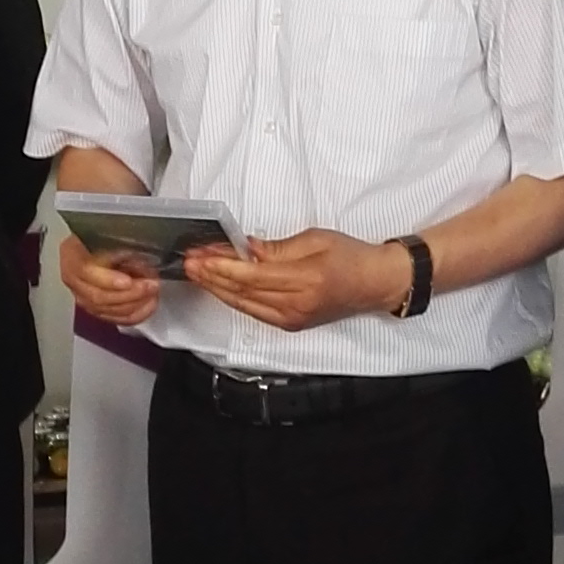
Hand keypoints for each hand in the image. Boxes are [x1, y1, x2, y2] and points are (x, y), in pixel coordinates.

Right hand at [59, 234, 162, 325]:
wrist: (97, 246)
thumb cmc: (103, 237)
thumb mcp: (111, 235)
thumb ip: (121, 247)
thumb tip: (139, 260)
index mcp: (72, 255)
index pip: (85, 272)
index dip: (108, 279)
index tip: (129, 281)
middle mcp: (75, 281)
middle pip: (98, 296)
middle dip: (129, 294)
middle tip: (150, 284)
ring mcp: (84, 298)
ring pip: (108, 310)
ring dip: (136, 303)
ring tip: (153, 292)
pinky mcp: (97, 310)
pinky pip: (116, 319)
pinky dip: (137, 314)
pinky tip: (149, 304)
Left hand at [183, 230, 411, 333]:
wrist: (375, 283)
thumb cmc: (350, 256)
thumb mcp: (314, 239)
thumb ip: (275, 248)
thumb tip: (243, 247)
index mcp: (304, 280)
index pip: (251, 277)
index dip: (222, 267)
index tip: (200, 256)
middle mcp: (295, 306)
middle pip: (242, 294)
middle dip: (211, 278)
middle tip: (188, 263)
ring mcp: (292, 319)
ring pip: (243, 305)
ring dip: (216, 290)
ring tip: (196, 274)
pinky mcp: (290, 324)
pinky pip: (253, 312)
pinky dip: (233, 298)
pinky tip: (219, 286)